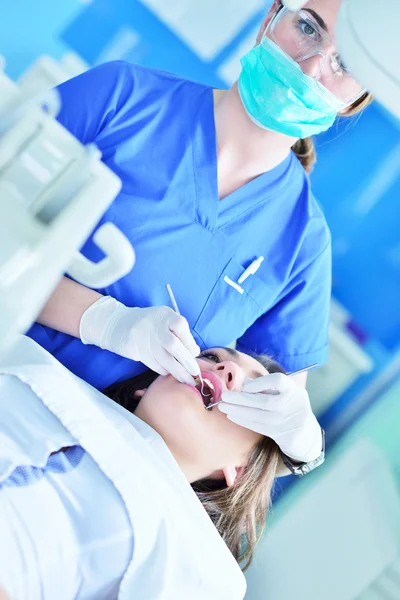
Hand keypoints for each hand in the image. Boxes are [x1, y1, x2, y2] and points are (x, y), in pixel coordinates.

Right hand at [80, 296, 199, 383]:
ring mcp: (143, 337)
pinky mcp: (134, 349)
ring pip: (163, 359)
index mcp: (165, 315)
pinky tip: (169, 372)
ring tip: (186, 380)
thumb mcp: (165, 320)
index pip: (180, 326)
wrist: (119, 323)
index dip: (189, 342)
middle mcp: (154, 325)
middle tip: (194, 373)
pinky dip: (163, 370)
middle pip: (173, 345)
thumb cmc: (150, 324)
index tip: (195, 354)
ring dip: (177, 371)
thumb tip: (194, 352)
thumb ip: (180, 333)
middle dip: (186, 361)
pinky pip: (153, 364)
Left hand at [219, 373, 321, 462]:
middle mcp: (295, 404)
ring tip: (223, 407)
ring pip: (261, 416)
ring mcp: (291, 421)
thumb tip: (243, 382)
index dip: (260, 383)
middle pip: (266, 401)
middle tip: (224, 397)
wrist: (305, 434)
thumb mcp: (281, 393)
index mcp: (293, 389)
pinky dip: (244, 421)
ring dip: (239, 411)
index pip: (278, 381)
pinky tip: (233, 416)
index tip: (244, 386)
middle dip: (241, 399)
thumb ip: (264, 386)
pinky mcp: (285, 435)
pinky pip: (261, 427)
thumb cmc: (288, 407)